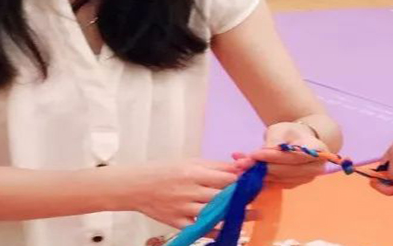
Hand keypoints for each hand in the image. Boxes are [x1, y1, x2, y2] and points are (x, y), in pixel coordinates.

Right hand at [125, 158, 247, 229]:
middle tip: (256, 197)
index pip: (227, 178)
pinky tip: (230, 227)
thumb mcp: (190, 162)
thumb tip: (241, 167)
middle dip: (242, 197)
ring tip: (254, 213)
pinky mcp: (177, 223)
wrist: (136, 186)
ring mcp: (183, 209)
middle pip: (223, 197)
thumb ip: (216, 166)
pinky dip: (216, 229)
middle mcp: (189, 191)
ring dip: (234, 214)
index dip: (243, 181)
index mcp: (193, 173)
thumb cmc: (166, 171)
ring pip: (215, 214)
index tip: (255, 182)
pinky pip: (201, 229)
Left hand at [234, 122, 327, 187]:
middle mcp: (316, 167)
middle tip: (241, 163)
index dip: (274, 157)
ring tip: (239, 167)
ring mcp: (306, 178)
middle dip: (262, 167)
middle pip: (287, 170)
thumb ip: (274, 140)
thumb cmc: (291, 132)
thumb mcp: (282, 129)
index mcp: (318, 149)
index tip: (254, 154)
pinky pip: (276, 184)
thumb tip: (262, 153)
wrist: (299, 141)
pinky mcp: (295, 185)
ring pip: (280, 179)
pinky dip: (260, 179)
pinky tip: (246, 173)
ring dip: (258, 174)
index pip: (295, 156)